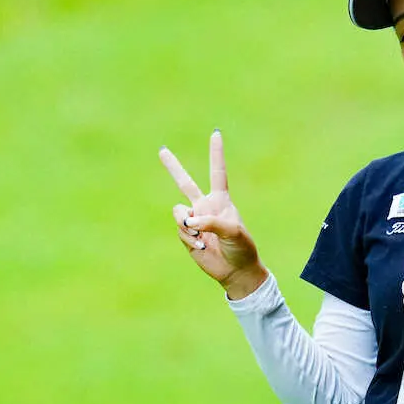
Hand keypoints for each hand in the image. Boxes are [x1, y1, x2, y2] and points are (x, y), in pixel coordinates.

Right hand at [160, 130, 265, 297]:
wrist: (235, 270)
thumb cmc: (241, 247)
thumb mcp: (232, 231)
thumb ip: (211, 221)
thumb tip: (189, 220)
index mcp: (221, 200)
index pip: (217, 172)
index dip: (216, 153)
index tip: (216, 133)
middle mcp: (205, 206)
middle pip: (185, 182)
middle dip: (173, 167)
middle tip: (162, 150)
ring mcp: (194, 220)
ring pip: (179, 213)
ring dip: (188, 224)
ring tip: (202, 237)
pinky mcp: (187, 235)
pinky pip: (181, 230)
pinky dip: (190, 239)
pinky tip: (202, 247)